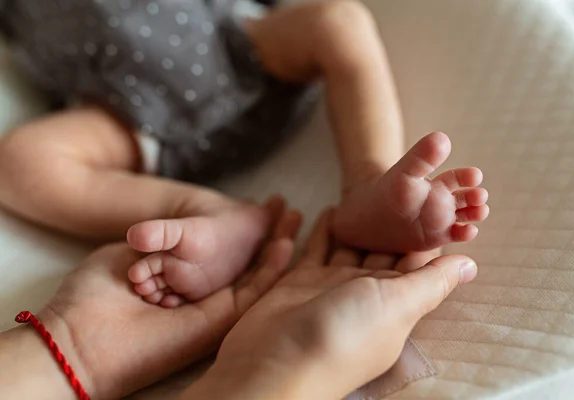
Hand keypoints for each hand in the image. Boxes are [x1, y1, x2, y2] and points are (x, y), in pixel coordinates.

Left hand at [8, 200, 300, 399]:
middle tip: (289, 210)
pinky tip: (286, 243)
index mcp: (181, 282)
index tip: (262, 206)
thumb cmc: (95, 294)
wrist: (78, 336)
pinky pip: (255, 294)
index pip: (225, 254)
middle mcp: (202, 296)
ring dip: (280, 248)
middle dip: (270, 236)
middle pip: (248, 264)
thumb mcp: (130, 252)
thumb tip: (176, 226)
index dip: (246, 230)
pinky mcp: (218, 323)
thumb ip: (159, 239)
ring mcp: (213, 310)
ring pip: (259, 278)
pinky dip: (274, 269)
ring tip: (297, 219)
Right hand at [184, 209, 476, 399]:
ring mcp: (330, 287)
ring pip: (350, 248)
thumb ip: (431, 283)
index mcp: (394, 301)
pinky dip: (324, 230)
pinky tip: (331, 208)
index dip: (425, 233)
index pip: (416, 261)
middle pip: (383, 250)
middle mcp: (365, 293)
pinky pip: (316, 249)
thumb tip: (471, 264)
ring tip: (368, 192)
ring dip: (359, 224)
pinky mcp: (300, 282)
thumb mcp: (397, 307)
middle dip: (392, 223)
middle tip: (401, 184)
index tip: (433, 199)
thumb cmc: (343, 337)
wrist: (275, 364)